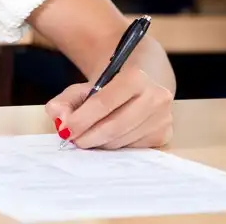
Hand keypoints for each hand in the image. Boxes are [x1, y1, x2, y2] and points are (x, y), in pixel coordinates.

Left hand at [45, 69, 173, 149]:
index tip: (65, 131)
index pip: (104, 102)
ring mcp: (163, 117)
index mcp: (135, 77)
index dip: (81, 119)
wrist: (139, 86)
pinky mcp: (164, 134)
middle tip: (73, 140)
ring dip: (100, 143)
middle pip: (114, 126)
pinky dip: (114, 146)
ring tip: (88, 138)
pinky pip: (132, 148)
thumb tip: (61, 121)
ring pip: (122, 140)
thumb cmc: (108, 88)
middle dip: (89, 136)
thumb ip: (65, 102)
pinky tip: (108, 137)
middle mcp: (155, 96)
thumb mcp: (84, 88)